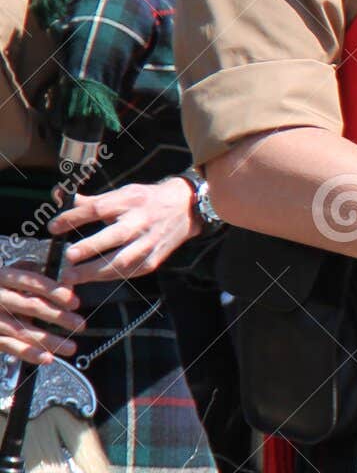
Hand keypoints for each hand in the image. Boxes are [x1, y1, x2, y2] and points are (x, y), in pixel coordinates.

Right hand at [0, 263, 83, 364]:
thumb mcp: (10, 276)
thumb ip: (34, 276)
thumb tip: (67, 283)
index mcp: (3, 277)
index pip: (31, 282)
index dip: (54, 291)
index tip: (74, 302)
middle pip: (30, 306)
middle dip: (58, 317)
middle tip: (80, 325)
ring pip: (22, 330)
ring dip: (49, 340)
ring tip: (70, 347)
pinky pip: (9, 346)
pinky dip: (29, 353)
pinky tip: (47, 358)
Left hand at [49, 178, 198, 284]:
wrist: (186, 209)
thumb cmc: (147, 200)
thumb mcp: (122, 193)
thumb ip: (92, 201)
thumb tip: (59, 197)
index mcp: (129, 202)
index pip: (98, 209)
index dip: (74, 218)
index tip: (53, 227)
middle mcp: (141, 223)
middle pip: (114, 236)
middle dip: (91, 248)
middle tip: (68, 257)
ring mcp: (149, 243)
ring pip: (122, 261)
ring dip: (96, 271)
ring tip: (73, 276)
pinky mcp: (154, 260)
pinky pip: (130, 272)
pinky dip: (110, 276)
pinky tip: (93, 279)